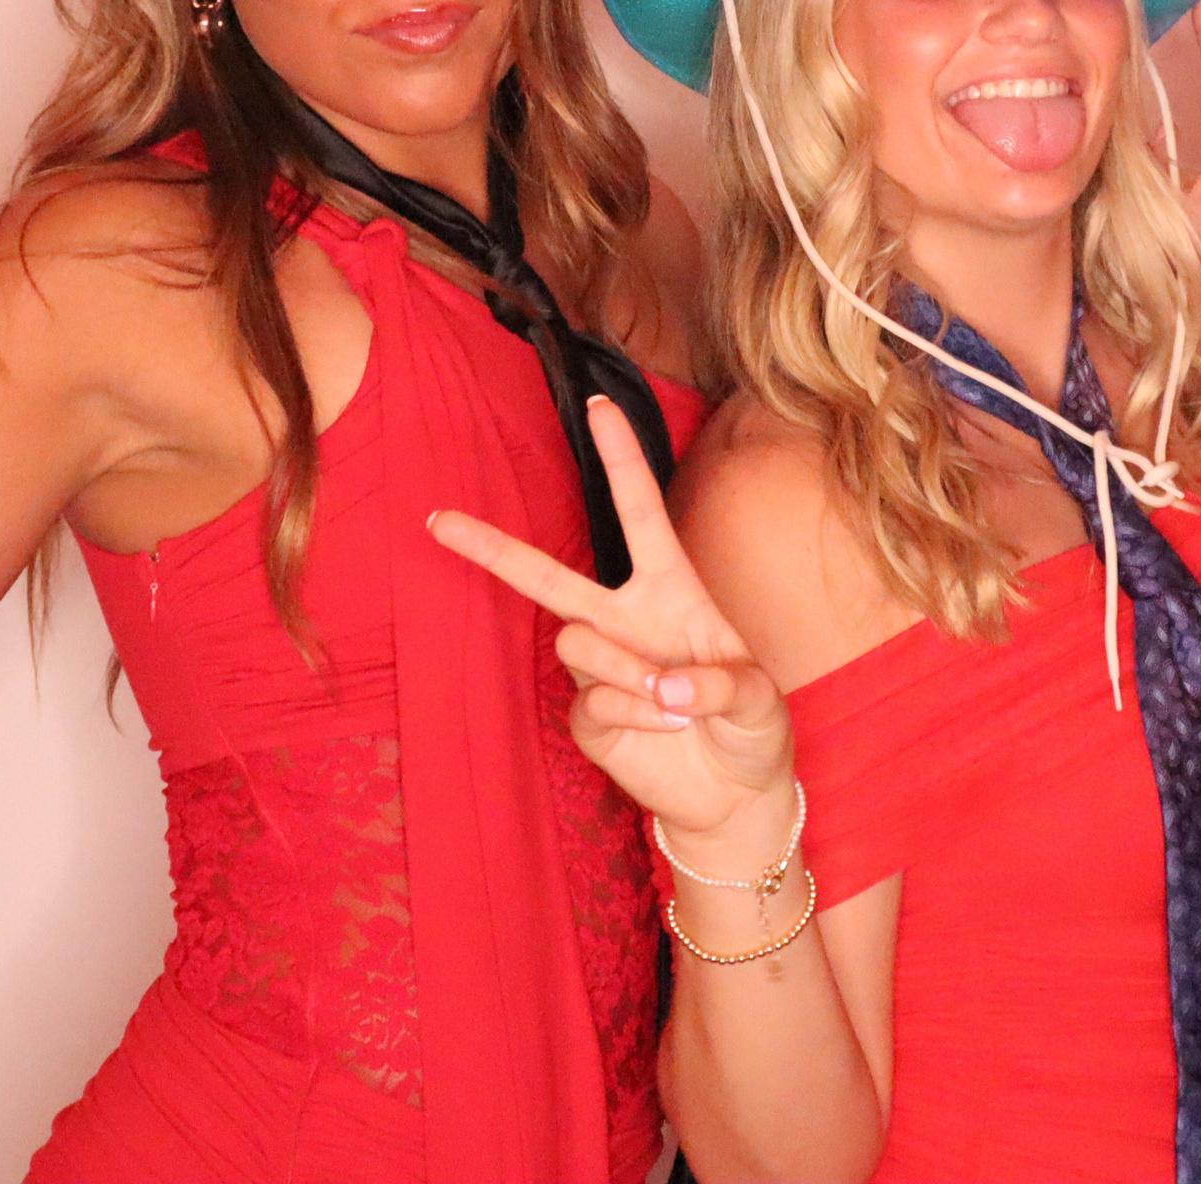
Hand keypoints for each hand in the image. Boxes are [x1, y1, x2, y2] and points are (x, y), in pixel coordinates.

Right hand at [429, 400, 794, 859]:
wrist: (735, 795)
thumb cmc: (752, 728)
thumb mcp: (761, 698)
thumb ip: (719, 684)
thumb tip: (664, 682)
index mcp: (671, 590)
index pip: (640, 513)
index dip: (621, 459)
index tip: (599, 404)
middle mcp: (625, 619)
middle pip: (548, 575)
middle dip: (492, 547)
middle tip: (439, 519)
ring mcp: (601, 668)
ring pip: (578, 641)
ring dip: (626, 670)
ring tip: (673, 702)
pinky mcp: (588, 718)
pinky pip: (593, 701)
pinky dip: (635, 715)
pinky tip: (665, 729)